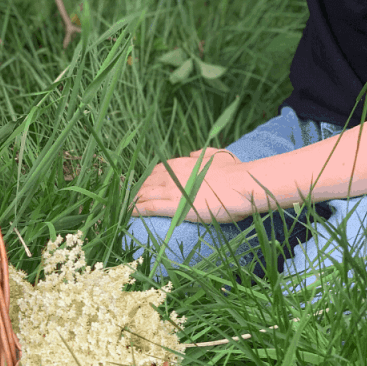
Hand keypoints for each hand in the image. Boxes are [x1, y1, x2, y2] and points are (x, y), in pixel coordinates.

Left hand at [133, 148, 259, 223]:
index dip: (149, 178)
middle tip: (131, 198)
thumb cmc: (235, 171)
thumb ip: (204, 154)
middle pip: (148, 182)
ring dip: (134, 200)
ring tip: (124, 206)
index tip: (145, 184)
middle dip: (139, 190)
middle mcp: (173, 175)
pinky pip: (149, 207)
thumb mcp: (219, 155)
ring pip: (145, 194)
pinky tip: (128, 212)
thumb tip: (192, 153)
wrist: (241, 185)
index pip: (158, 170)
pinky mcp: (174, 206)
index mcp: (182, 163)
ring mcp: (172, 190)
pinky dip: (137, 209)